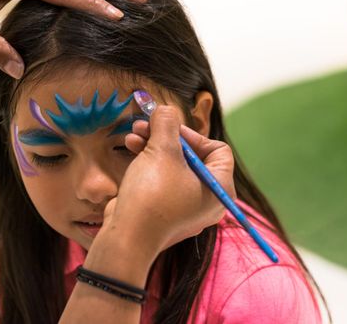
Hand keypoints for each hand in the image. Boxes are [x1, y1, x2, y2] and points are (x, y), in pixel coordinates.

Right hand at [101, 106, 232, 261]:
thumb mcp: (162, 151)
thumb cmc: (152, 195)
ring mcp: (185, 206)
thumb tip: (165, 110)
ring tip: (133, 134)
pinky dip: (149, 162)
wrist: (127, 237)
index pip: (218, 150)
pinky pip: (162, 179)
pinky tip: (130, 147)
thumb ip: (167, 124)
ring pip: (173, 166)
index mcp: (219, 189)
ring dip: (153, 145)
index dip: (192, 134)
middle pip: (192, 156)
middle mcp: (207, 199)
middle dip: (166, 136)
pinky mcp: (165, 210)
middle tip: (146, 123)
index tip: (169, 128)